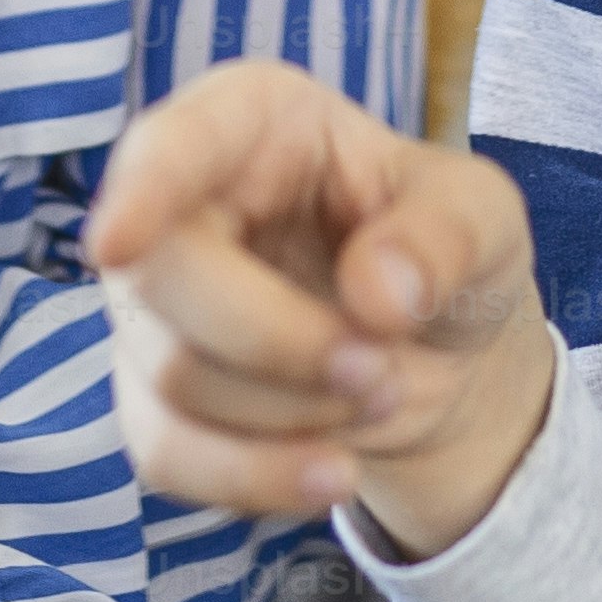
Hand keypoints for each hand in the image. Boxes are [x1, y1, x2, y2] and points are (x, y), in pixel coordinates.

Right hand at [94, 59, 554, 562]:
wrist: (439, 355)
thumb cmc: (446, 249)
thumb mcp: (485, 217)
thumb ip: (446, 234)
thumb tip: (378, 293)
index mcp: (251, 122)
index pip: (170, 145)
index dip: (140, 191)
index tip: (117, 242)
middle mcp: (181, 205)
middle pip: (160, 281)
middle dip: (279, 344)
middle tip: (380, 368)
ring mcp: (155, 306)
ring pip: (171, 378)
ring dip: (291, 413)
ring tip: (379, 392)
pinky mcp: (155, 397)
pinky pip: (167, 455)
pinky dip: (256, 478)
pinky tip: (332, 470)